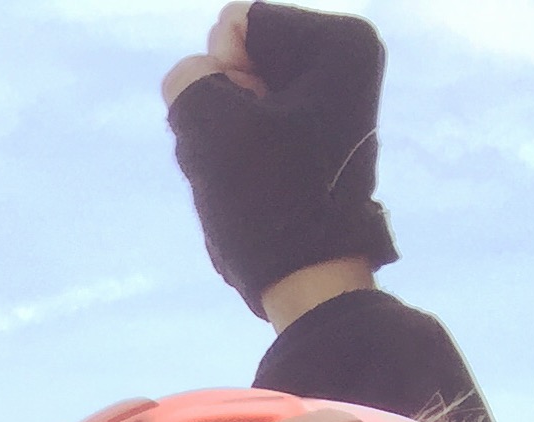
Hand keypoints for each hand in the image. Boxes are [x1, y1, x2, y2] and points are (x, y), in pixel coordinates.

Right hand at [165, 3, 396, 318]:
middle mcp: (345, 60)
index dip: (218, 77)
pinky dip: (239, 156)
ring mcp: (330, 100)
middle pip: (240, 60)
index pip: (235, 26)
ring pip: (239, 97)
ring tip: (248, 180)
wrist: (309, 283)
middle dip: (223, 108)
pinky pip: (252, 127)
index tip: (246, 129)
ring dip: (225, 138)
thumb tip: (196, 76)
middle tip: (244, 162)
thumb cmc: (269, 205)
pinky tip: (251, 188)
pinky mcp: (315, 138)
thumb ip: (189, 80)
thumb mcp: (211, 130)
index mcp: (339, 42)